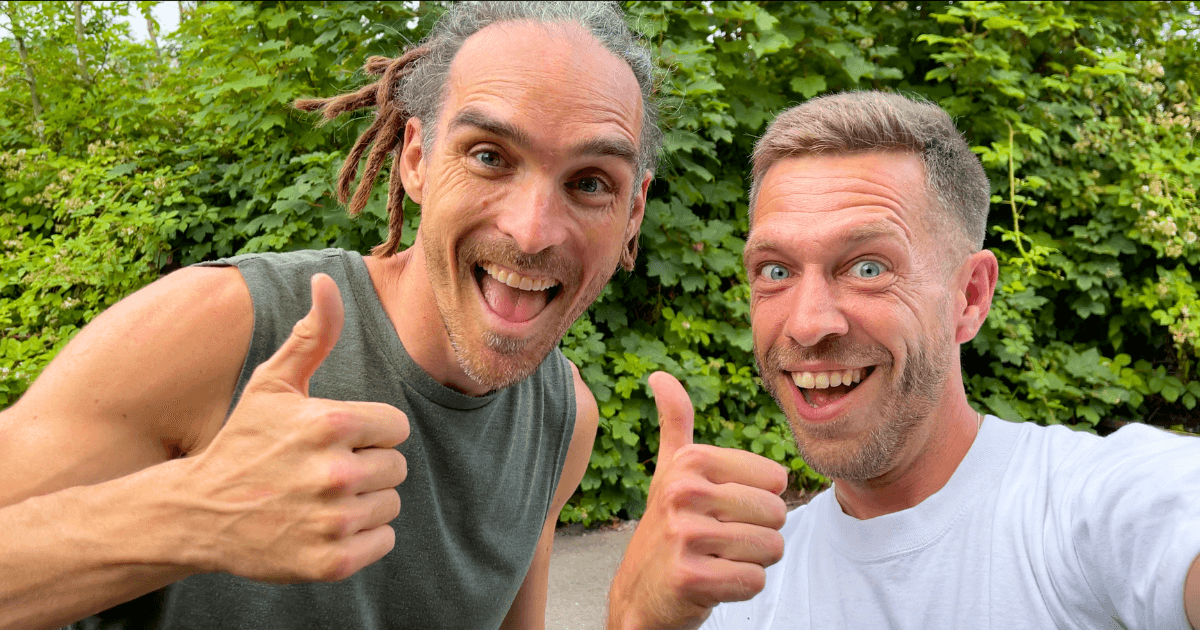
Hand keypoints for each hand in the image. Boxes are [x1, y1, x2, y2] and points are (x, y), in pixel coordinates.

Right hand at [179, 273, 408, 582]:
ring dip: (364, 503)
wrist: (198, 513)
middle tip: (321, 470)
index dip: (369, 432)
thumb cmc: (244, 440)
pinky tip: (322, 526)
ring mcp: (333, 520)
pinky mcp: (331, 562)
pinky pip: (383, 541)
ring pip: (390, 504)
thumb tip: (326, 280)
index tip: (334, 439)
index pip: (395, 427)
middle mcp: (335, 473)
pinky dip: (361, 538)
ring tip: (318, 498)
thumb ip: (312, 334)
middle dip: (367, 467)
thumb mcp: (273, 383)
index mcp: (331, 424)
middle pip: (396, 467)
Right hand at [608, 372, 787, 629]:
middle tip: (721, 540)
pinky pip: (754, 579)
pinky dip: (741, 587)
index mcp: (690, 461)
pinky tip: (713, 582)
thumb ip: (675, 422)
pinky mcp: (690, 577)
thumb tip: (659, 377)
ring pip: (770, 547)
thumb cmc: (668, 527)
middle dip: (759, 534)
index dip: (759, 501)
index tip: (723, 510)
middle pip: (777, 514)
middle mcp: (684, 492)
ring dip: (752, 561)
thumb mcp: (671, 471)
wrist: (641, 593)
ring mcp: (684, 535)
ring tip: (717, 559)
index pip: (776, 479)